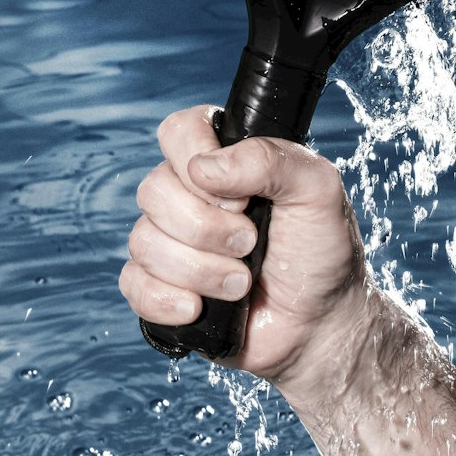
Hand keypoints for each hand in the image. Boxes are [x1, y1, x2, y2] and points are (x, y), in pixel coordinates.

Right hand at [119, 106, 367, 387]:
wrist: (320, 324)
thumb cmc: (322, 249)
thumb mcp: (318, 190)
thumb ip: (270, 160)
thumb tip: (203, 168)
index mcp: (225, 158)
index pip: (179, 131)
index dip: (196, 160)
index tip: (240, 197)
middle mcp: (191, 194)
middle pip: (154, 190)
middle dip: (206, 227)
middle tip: (250, 243)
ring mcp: (172, 241)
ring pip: (143, 241)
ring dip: (200, 269)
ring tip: (241, 283)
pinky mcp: (161, 286)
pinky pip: (133, 284)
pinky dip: (166, 299)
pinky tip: (199, 308)